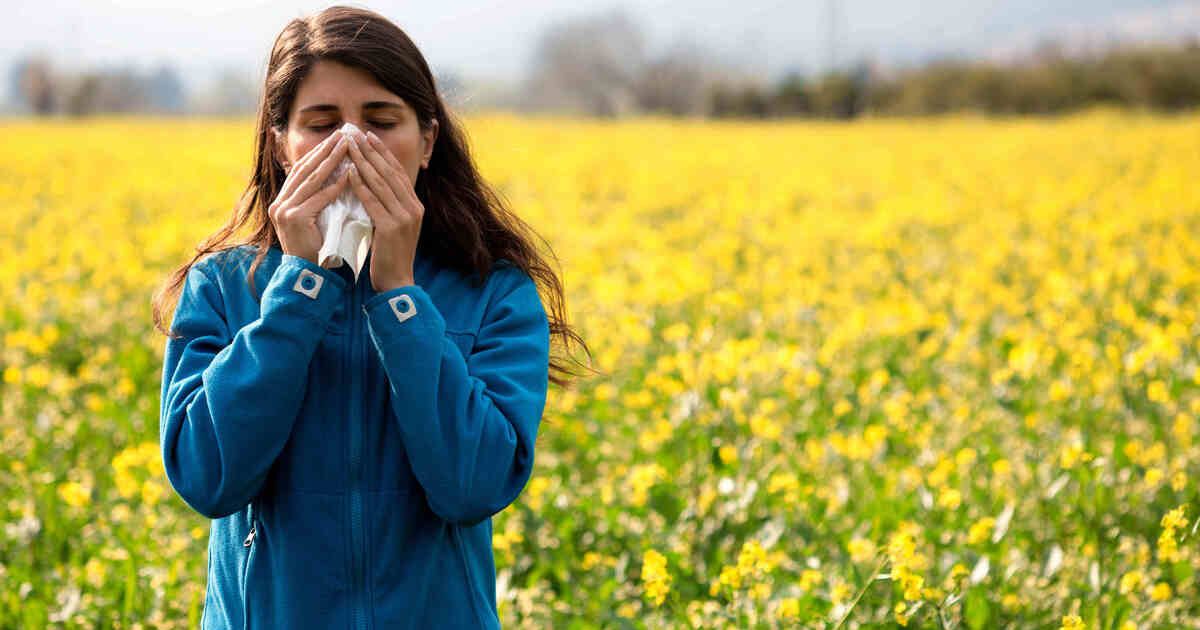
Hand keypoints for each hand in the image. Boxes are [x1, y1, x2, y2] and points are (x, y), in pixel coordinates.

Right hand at [269, 132, 351, 263]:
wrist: (307, 275)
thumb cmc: (316, 249)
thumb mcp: (314, 220)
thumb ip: (317, 200)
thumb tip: (335, 176)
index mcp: (282, 202)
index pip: (301, 170)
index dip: (318, 153)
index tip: (335, 139)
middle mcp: (279, 203)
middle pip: (305, 170)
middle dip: (325, 150)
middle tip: (343, 134)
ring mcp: (284, 210)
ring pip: (312, 180)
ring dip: (331, 161)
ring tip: (347, 147)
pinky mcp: (294, 219)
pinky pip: (319, 198)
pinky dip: (334, 186)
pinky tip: (348, 175)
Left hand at [345, 129, 421, 292]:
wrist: (396, 282)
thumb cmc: (390, 256)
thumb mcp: (394, 226)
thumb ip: (388, 206)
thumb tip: (372, 184)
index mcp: (415, 206)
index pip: (397, 172)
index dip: (383, 153)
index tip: (368, 136)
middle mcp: (413, 208)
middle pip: (390, 172)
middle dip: (371, 151)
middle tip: (356, 133)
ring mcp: (404, 218)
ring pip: (381, 183)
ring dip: (363, 162)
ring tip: (349, 146)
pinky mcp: (392, 228)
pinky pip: (373, 201)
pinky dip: (360, 185)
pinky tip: (349, 173)